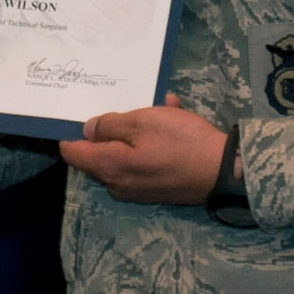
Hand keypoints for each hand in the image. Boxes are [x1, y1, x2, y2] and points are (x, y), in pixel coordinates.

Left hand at [58, 94, 225, 204]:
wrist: (224, 172)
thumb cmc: (182, 143)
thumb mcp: (144, 121)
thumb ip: (110, 125)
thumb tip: (87, 130)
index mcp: (109, 167)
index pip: (72, 152)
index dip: (69, 131)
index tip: (77, 111)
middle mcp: (117, 184)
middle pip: (98, 152)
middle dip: (112, 126)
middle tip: (131, 104)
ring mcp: (137, 189)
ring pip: (124, 152)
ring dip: (138, 129)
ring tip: (162, 107)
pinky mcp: (155, 188)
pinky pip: (143, 159)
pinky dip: (151, 141)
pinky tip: (172, 118)